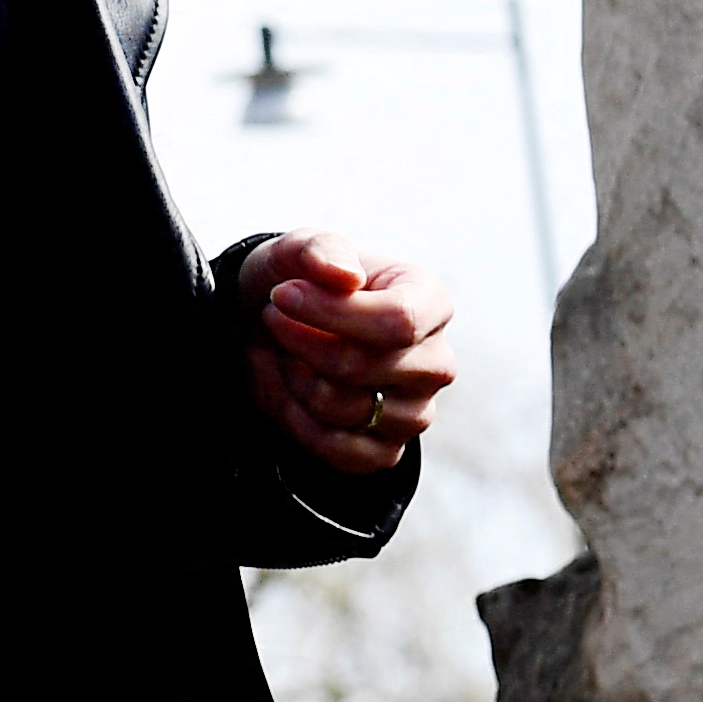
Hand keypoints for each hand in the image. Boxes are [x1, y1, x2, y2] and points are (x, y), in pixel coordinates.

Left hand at [233, 231, 457, 475]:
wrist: (268, 334)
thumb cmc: (295, 285)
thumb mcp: (295, 251)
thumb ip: (318, 250)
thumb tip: (344, 274)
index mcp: (428, 300)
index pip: (399, 320)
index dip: (333, 313)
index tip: (281, 295)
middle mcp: (434, 360)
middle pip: (368, 367)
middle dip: (303, 345)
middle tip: (275, 321)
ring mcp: (416, 410)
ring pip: (348, 409)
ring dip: (299, 380)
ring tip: (291, 356)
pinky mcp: (388, 450)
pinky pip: (343, 452)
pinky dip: (302, 424)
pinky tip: (294, 394)